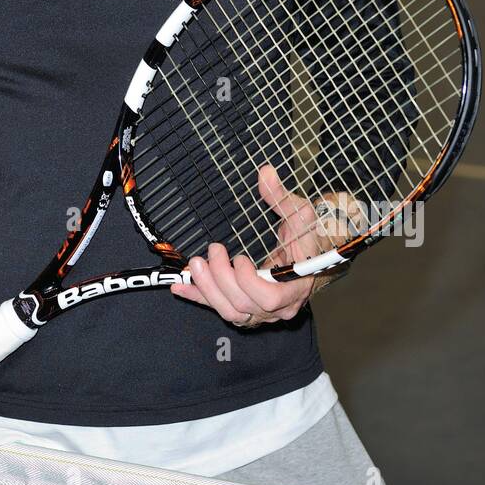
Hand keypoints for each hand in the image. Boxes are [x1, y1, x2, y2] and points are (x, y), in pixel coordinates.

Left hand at [169, 164, 354, 328]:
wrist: (302, 255)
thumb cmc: (304, 237)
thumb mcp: (299, 214)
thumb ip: (281, 197)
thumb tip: (265, 173)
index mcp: (295, 286)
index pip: (270, 298)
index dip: (249, 282)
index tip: (239, 258)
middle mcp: (278, 306)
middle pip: (244, 304)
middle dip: (221, 278)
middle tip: (212, 251)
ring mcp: (260, 310)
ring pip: (230, 311)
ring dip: (207, 288)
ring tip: (194, 265)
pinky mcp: (243, 308)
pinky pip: (218, 307)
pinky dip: (197, 297)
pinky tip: (180, 285)